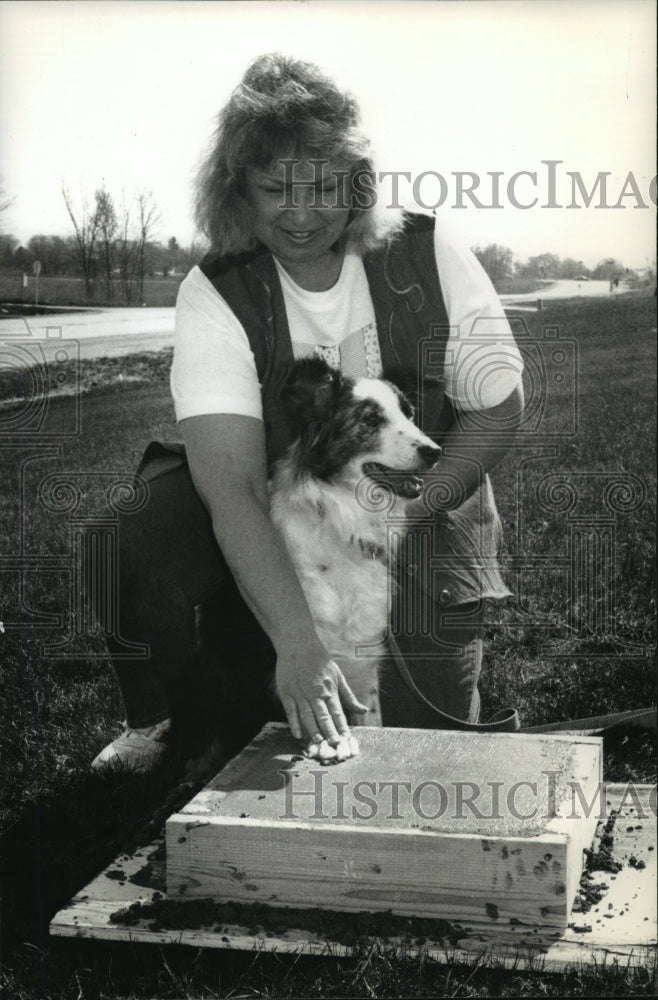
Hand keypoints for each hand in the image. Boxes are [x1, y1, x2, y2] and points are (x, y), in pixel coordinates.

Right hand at [275, 641, 366, 757]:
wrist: (298, 643)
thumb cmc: (319, 660)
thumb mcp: (338, 675)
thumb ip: (348, 696)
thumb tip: (363, 710)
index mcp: (329, 689)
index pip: (337, 712)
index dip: (342, 727)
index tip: (346, 740)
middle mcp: (315, 692)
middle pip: (323, 716)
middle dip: (330, 732)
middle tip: (334, 746)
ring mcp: (300, 693)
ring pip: (307, 715)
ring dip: (313, 730)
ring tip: (319, 743)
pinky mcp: (286, 692)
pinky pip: (290, 710)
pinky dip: (294, 723)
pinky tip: (298, 734)